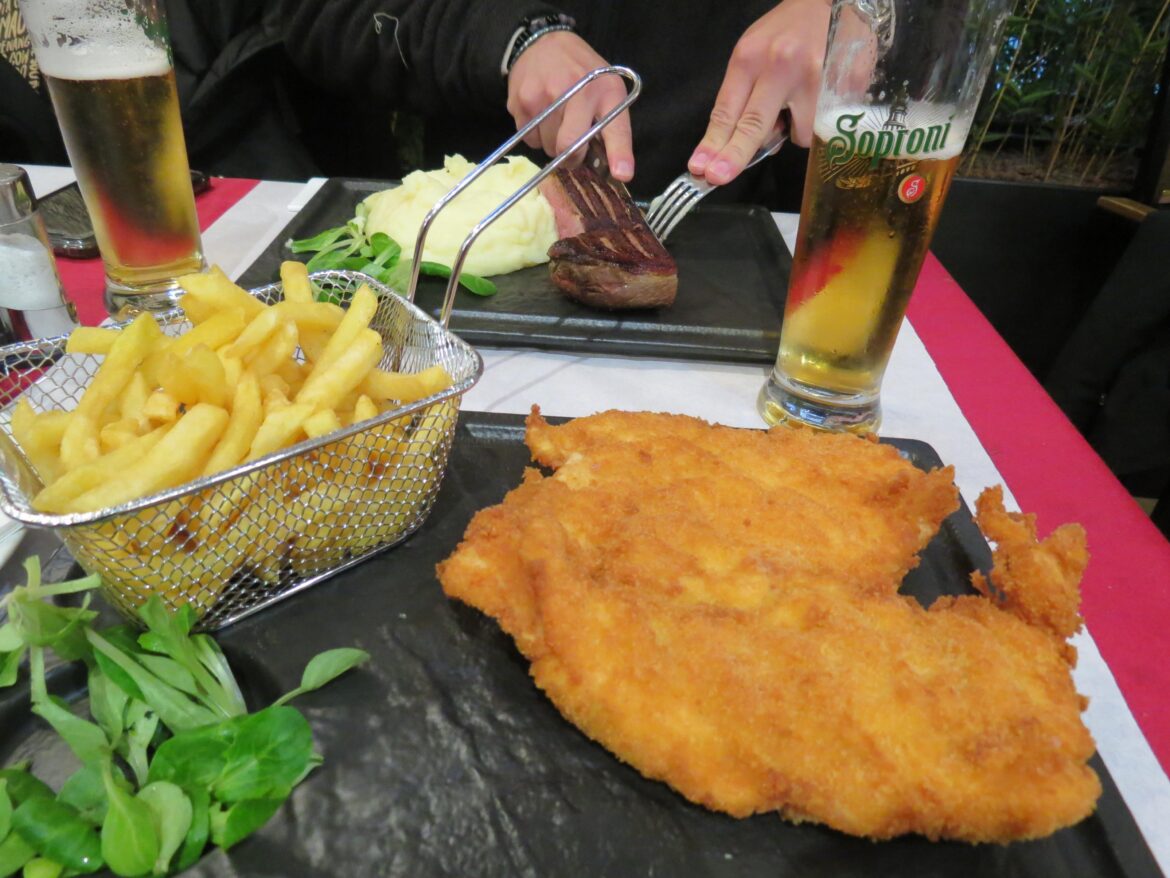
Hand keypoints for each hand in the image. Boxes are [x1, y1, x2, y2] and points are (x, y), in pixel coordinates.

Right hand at [506, 31, 634, 181]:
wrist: (543, 43)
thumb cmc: (583, 74)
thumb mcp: (608, 91)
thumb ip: (613, 128)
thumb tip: (619, 173)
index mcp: (604, 90)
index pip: (614, 127)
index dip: (619, 154)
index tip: (622, 174)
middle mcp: (573, 91)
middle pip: (568, 148)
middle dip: (571, 157)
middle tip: (573, 147)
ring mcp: (542, 96)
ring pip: (546, 147)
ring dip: (552, 144)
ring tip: (556, 122)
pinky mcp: (520, 101)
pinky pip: (528, 139)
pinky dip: (535, 135)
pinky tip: (541, 115)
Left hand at [689, 0, 830, 184]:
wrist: (832, 1)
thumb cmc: (787, 32)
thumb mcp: (754, 53)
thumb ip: (745, 96)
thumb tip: (743, 147)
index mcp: (752, 58)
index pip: (728, 110)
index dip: (714, 143)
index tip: (701, 168)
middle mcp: (781, 66)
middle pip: (754, 125)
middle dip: (734, 156)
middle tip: (717, 177)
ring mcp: (815, 77)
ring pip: (797, 134)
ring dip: (796, 129)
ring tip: (802, 99)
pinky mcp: (844, 85)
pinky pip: (824, 126)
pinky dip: (819, 121)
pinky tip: (822, 96)